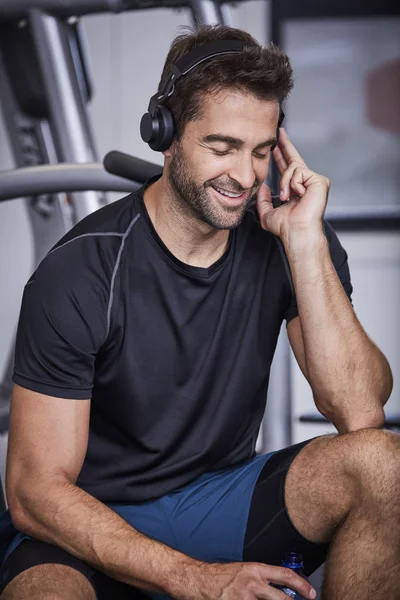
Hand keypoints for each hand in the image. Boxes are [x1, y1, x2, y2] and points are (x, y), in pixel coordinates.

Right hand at [179, 560, 315, 599]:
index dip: (302, 585)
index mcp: (256, 570)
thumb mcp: (244, 571)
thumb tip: (282, 589)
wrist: (199, 581)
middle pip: (283, 599)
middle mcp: (253, 584)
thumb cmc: (221, 576)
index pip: (286, 576)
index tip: (311, 594)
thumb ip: (263, 579)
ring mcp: (244, 599)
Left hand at [256, 128, 329, 241]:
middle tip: (279, 131)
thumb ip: (263, 200)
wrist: (297, 232)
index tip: (275, 145)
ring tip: (287, 197)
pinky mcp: (319, 180)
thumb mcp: (267, 213)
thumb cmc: (286, 227)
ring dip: (285, 183)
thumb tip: (264, 186)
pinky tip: (297, 195)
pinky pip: (299, 173)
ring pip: (292, 168)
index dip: (280, 156)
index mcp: (295, 189)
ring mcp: (314, 181)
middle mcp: (306, 183)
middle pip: (294, 159)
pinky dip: (293, 184)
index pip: (287, 168)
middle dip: (285, 145)